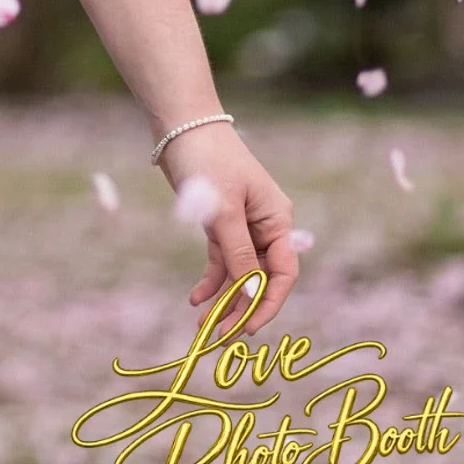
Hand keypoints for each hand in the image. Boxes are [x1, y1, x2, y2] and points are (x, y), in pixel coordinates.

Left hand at [158, 120, 298, 340]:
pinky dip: (210, 279)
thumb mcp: (223, 211)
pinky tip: (195, 298)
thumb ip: (238, 254)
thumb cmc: (208, 161)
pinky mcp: (220, 222)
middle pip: (259, 278)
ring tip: (202, 326)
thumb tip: (251, 295)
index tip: (247, 328)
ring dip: (223, 299)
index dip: (267, 304)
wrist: (180, 126)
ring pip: (238, 273)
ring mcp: (242, 225)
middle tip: (219, 337)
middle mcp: (265, 226)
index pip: (282, 274)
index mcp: (278, 221)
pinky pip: (221, 259)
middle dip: (241, 308)